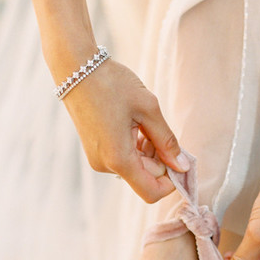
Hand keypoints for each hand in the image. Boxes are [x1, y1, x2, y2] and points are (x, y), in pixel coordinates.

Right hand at [62, 59, 187, 202]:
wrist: (76, 68)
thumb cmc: (112, 84)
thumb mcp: (148, 109)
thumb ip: (167, 141)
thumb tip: (182, 167)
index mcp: (119, 159)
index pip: (151, 192)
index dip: (171, 182)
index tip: (180, 161)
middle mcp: (106, 165)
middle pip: (145, 178)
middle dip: (161, 161)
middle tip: (160, 130)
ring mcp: (98, 159)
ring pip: (135, 168)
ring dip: (148, 152)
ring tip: (145, 123)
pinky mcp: (95, 152)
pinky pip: (123, 159)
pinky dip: (136, 148)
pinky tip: (135, 125)